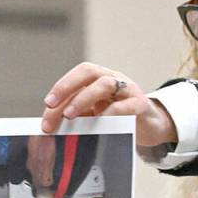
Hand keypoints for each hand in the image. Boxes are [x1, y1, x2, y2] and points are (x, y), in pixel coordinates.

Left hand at [41, 62, 176, 146]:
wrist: (150, 126)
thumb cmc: (119, 118)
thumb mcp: (95, 114)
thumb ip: (77, 114)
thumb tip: (51, 124)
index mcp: (99, 78)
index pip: (77, 76)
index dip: (61, 87)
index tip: (48, 104)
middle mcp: (113, 79)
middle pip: (88, 72)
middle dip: (67, 87)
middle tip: (52, 106)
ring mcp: (128, 89)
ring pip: (105, 84)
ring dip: (83, 98)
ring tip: (70, 115)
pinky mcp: (141, 104)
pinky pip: (126, 105)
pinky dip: (111, 112)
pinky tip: (99, 121)